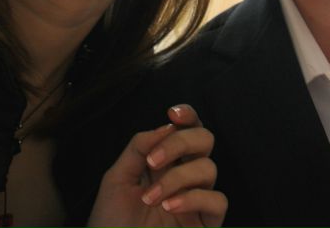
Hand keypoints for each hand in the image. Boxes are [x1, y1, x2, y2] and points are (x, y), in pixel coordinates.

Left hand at [87, 105, 226, 227]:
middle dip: (182, 142)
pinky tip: (170, 206)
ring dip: (178, 177)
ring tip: (151, 197)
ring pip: (210, 168)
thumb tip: (165, 125)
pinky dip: (193, 198)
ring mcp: (197, 199)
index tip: (173, 114)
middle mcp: (185, 175)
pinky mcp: (207, 224)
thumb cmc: (112, 222)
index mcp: (166, 160)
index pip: (188, 128)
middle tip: (154, 161)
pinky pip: (217, 200)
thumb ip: (139, 147)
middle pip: (205, 139)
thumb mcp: (117, 178)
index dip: (188, 115)